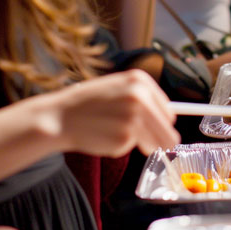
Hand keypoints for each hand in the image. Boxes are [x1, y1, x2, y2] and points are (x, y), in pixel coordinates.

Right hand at [58, 69, 179, 156]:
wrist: (61, 115)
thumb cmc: (88, 103)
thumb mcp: (117, 87)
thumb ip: (143, 98)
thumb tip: (169, 118)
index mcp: (140, 81)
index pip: (168, 111)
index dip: (161, 123)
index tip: (155, 129)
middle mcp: (141, 97)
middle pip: (168, 132)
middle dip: (161, 141)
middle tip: (149, 144)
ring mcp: (134, 117)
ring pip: (153, 144)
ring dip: (140, 144)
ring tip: (116, 132)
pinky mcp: (124, 138)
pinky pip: (130, 148)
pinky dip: (120, 146)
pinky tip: (105, 136)